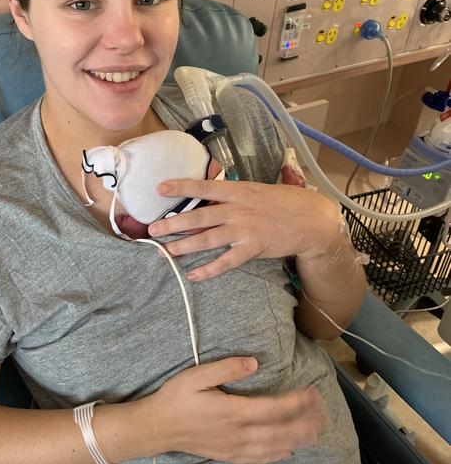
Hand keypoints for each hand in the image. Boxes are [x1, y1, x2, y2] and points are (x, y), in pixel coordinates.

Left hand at [147, 178, 340, 280]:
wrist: (312, 220)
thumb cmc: (285, 202)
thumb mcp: (258, 189)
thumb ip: (235, 192)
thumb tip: (212, 191)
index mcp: (238, 191)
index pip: (204, 187)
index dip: (180, 187)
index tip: (159, 189)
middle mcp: (238, 209)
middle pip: (198, 217)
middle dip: (172, 224)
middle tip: (152, 231)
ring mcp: (244, 230)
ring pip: (207, 240)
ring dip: (183, 246)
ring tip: (165, 252)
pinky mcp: (252, 248)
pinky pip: (225, 262)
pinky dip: (208, 270)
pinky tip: (193, 275)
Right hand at [150, 356, 326, 463]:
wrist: (156, 428)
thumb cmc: (175, 398)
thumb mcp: (196, 376)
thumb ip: (226, 368)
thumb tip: (254, 363)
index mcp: (233, 411)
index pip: (274, 408)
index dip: (297, 402)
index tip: (313, 394)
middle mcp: (238, 433)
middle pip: (280, 429)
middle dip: (305, 421)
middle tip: (323, 413)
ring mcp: (234, 447)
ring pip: (274, 446)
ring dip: (297, 439)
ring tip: (315, 432)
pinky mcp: (228, 456)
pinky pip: (259, 459)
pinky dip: (277, 455)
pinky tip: (288, 452)